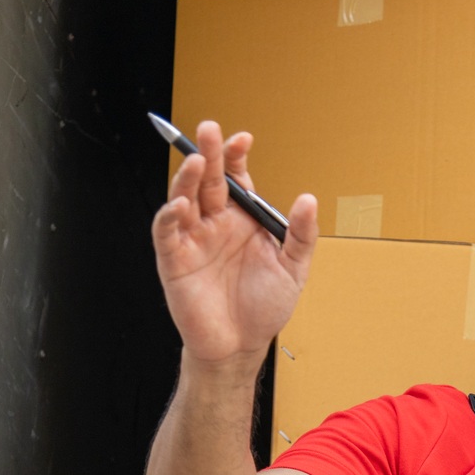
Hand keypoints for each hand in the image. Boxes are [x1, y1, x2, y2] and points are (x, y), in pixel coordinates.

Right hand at [151, 121, 319, 368]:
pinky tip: (180, 205)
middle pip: (207, 181)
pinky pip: (167, 233)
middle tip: (209, 129)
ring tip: (194, 160)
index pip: (235, 179)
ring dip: (186, 179)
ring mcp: (193, 240)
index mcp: (243, 220)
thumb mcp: (294, 268)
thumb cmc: (265, 306)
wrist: (241, 344)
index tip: (243, 139)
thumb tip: (308, 199)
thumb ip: (301, 235)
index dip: (235, 158)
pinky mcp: (174, 260)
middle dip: (207, 154)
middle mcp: (215, 224)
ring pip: (184, 199)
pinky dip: (170, 217)